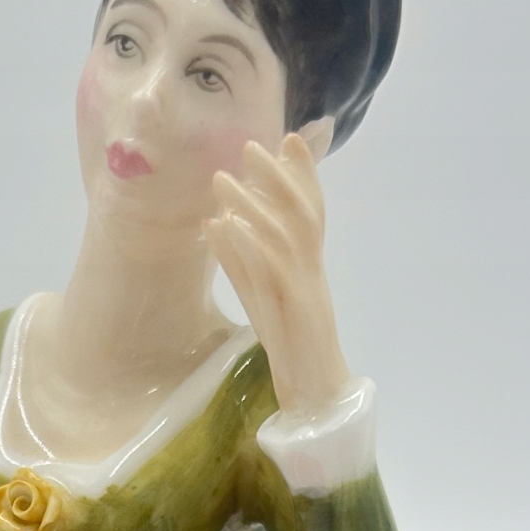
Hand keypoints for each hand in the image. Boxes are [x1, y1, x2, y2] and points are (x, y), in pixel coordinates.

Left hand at [205, 133, 352, 415]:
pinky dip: (247, 243)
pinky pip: (270, 270)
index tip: (287, 138)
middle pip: (303, 212)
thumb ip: (240, 259)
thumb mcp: (259, 295)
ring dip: (253, 203)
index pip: (309, 211)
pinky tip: (225, 223)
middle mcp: (312, 270)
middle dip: (279, 175)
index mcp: (307, 266)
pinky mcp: (293, 310)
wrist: (314, 392)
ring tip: (222, 179)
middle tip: (249, 144)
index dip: (301, 174)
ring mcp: (305, 288)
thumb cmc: (290, 346)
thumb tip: (215, 221)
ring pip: (284, 234)